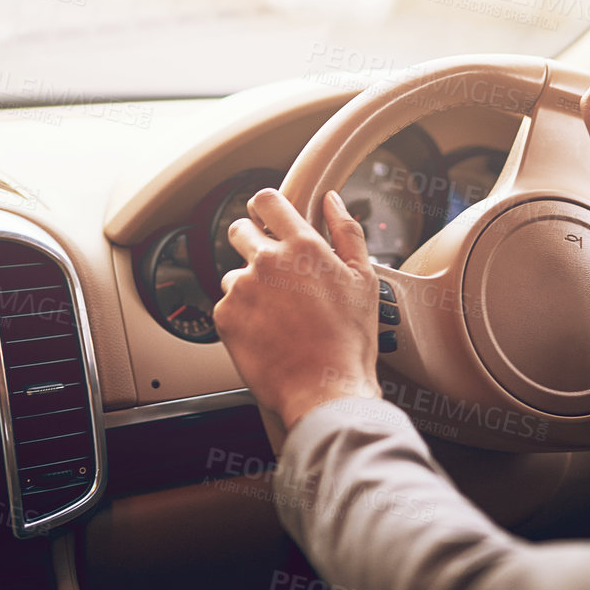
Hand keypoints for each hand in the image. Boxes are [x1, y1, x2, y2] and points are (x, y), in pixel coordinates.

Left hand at [215, 188, 382, 441]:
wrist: (325, 389)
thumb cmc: (349, 338)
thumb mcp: (364, 278)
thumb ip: (346, 232)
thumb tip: (332, 200)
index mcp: (302, 245)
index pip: (267, 200)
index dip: (264, 207)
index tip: (266, 218)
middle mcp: (267, 260)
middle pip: (239, 230)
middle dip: (251, 242)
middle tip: (273, 270)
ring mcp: (242, 288)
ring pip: (234, 273)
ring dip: (249, 285)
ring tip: (278, 314)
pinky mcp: (225, 316)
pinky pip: (227, 304)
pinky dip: (242, 315)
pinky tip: (267, 332)